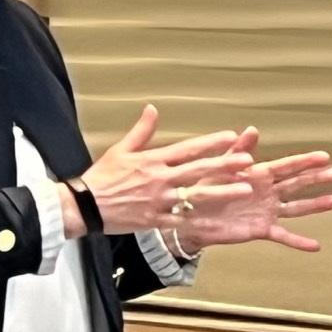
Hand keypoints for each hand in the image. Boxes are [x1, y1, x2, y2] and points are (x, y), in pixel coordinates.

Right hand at [74, 106, 253, 234]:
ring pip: (196, 196)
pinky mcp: (155, 220)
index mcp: (152, 161)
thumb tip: (152, 109)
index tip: (230, 137)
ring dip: (223, 192)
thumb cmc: (102, 177)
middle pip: (197, 170)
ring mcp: (159, 201)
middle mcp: (159, 180)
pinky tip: (223, 222)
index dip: (210, 142)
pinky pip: (183, 221)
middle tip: (247, 161)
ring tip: (245, 189)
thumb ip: (142, 131)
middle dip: (224, 165)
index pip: (187, 149)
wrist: (83, 206)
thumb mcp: (121, 150)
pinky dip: (203, 222)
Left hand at [167, 128, 331, 253]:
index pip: (287, 166)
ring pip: (296, 208)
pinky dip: (299, 242)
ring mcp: (267, 211)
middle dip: (316, 179)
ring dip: (315, 205)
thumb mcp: (221, 167)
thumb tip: (251, 130)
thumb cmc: (204, 188)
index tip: (324, 157)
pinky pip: (284, 236)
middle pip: (296, 185)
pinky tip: (315, 246)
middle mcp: (267, 193)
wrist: (191, 216)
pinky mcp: (261, 229)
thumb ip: (238, 151)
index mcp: (259, 175)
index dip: (306, 161)